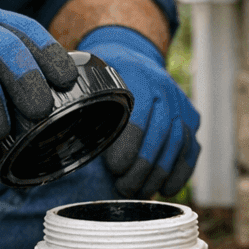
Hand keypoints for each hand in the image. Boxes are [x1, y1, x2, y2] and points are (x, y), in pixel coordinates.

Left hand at [81, 25, 199, 198]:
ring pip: (179, 142)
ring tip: (139, 193)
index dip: (128, 146)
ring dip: (160, 174)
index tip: (114, 168)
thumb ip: (80, 101)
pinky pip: (192, 148)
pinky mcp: (192, 117)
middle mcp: (164, 86)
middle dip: (143, 167)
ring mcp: (181, 102)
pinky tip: (166, 189)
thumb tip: (56, 127)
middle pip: (161, 133)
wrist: (133, 56)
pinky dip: (181, 171)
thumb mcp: (89, 78)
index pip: (138, 114)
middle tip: (124, 188)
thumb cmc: (102, 76)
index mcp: (136, 74)